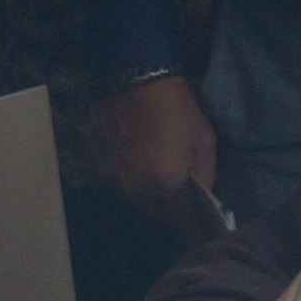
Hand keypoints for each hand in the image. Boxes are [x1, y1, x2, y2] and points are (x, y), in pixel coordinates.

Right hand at [92, 71, 225, 235]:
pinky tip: (134, 159)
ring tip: (154, 170)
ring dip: (146, 193)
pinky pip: (117, 184)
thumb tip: (202, 196)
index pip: (182, 220)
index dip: (192, 221)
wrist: (135, 79)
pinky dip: (127, 178)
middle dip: (169, 206)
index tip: (198, 220)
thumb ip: (204, 175)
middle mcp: (136, 189)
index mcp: (166, 184)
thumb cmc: (177, 108)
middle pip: (156, 213)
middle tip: (177, 187)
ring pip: (135, 200)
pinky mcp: (96, 167)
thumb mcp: (204, 141)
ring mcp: (112, 180)